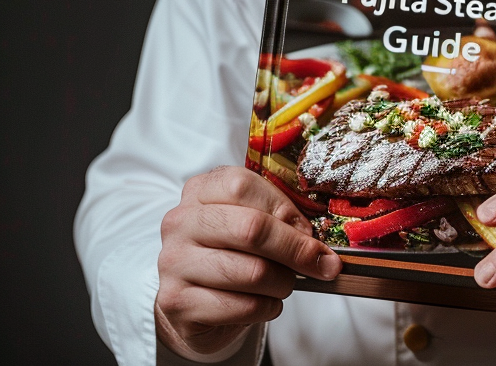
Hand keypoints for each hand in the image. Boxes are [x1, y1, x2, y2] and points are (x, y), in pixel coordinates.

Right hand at [155, 166, 339, 360]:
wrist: (191, 299)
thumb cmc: (229, 251)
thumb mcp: (251, 221)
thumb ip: (279, 219)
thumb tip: (314, 243)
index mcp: (200, 190)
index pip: (244, 186)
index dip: (285, 209)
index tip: (310, 231)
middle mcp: (181, 222)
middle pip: (252, 228)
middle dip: (296, 249)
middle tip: (321, 263)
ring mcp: (174, 263)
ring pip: (252, 272)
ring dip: (282, 282)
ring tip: (285, 284)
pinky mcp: (177, 303)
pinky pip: (241, 307)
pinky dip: (267, 308)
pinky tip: (266, 303)